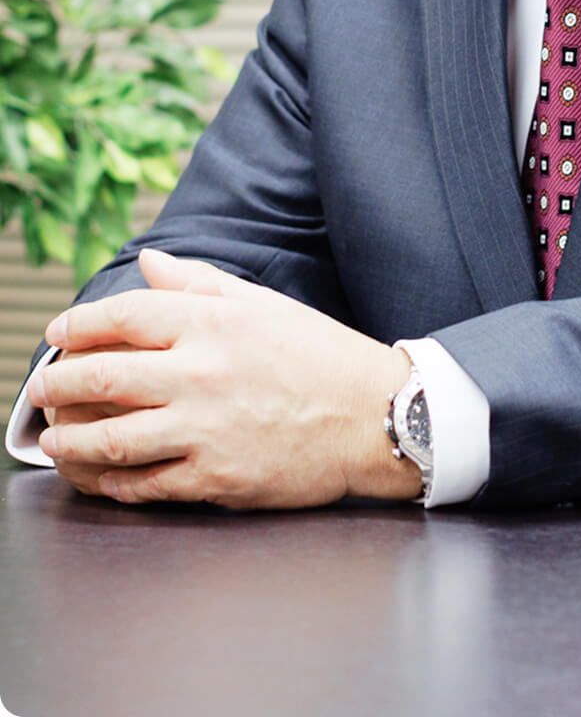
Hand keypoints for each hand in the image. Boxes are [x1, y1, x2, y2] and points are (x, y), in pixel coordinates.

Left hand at [30, 249, 419, 509]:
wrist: (371, 416)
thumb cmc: (316, 354)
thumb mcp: (259, 304)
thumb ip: (197, 282)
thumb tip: (149, 263)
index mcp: (213, 322)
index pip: (122, 317)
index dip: (77, 326)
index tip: (56, 334)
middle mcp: (202, 373)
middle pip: (101, 377)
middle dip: (56, 384)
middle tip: (41, 388)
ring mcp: (205, 429)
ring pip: (110, 440)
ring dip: (69, 441)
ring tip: (54, 438)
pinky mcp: (215, 479)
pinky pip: (143, 485)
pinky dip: (109, 483)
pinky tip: (97, 476)